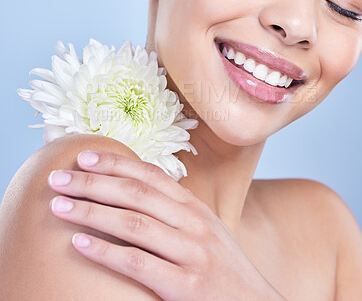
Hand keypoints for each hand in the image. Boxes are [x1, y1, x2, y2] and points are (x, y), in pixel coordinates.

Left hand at [47, 150, 285, 300]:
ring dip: (92, 212)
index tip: (85, 156)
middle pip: (136, 193)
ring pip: (133, 223)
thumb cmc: (222, 267)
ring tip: (59, 206)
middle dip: (94, 182)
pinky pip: (138, 263)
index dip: (117, 162)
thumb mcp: (205, 230)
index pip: (151, 175)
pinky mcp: (186, 285)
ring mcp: (192, 252)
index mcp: (195, 207)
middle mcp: (194, 222)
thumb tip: (138, 193)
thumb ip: (176, 211)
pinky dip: (106, 252)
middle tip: (59, 178)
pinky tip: (80, 244)